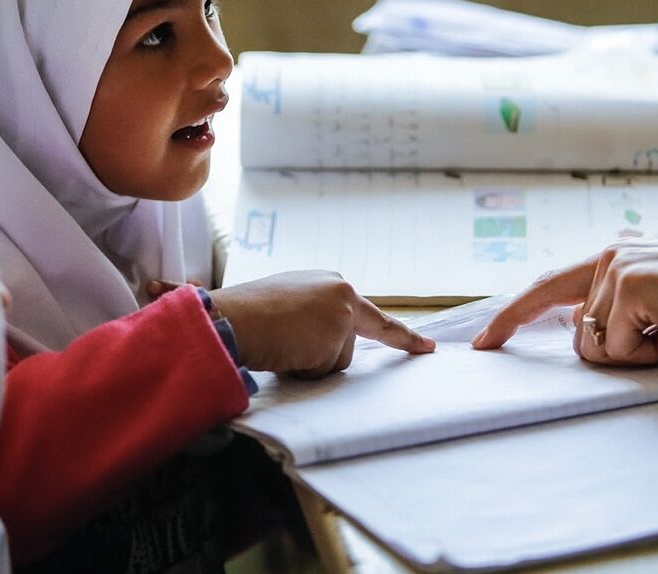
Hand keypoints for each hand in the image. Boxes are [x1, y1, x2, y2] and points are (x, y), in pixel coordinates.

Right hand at [154, 271, 434, 376]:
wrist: (230, 317)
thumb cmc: (245, 313)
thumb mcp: (285, 305)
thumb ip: (311, 318)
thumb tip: (310, 340)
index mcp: (330, 284)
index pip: (372, 316)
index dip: (401, 335)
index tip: (428, 348)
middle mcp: (343, 293)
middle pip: (345, 346)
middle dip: (319, 356)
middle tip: (287, 343)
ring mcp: (343, 314)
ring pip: (334, 362)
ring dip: (306, 364)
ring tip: (277, 343)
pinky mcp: (337, 336)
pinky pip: (322, 372)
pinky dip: (301, 371)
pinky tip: (282, 351)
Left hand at [471, 238, 657, 365]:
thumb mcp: (649, 301)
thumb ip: (613, 309)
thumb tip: (586, 335)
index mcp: (606, 259)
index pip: (547, 287)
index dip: (513, 314)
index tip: (484, 341)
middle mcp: (604, 259)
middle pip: (580, 335)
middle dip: (612, 354)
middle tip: (657, 338)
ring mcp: (613, 272)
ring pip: (598, 347)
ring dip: (639, 352)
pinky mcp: (626, 288)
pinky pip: (621, 348)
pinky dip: (651, 352)